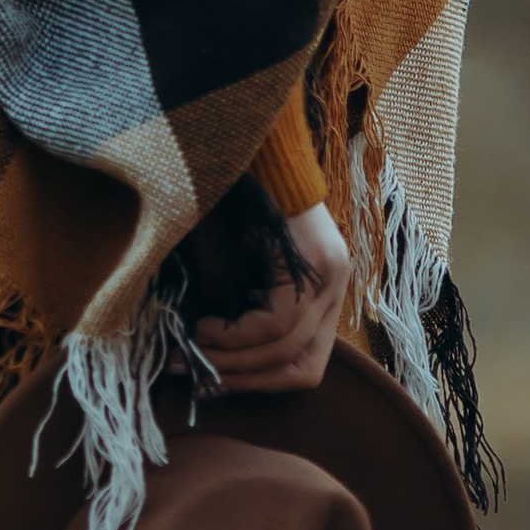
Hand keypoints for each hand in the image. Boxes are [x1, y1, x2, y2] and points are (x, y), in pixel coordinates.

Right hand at [194, 199, 349, 395]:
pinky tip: (206, 325)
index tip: (215, 381)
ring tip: (193, 347)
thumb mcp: (237, 269)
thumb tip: (210, 368)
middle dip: (245, 382)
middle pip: (303, 369)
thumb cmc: (235, 202)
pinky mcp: (315, 262)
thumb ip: (237, 314)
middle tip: (199, 378)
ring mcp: (331, 275)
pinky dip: (236, 335)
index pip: (305, 366)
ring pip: (288, 349)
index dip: (260, 384)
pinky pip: (277, 322)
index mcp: (323, 292)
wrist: (247, 145)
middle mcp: (335, 287)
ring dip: (232, 361)